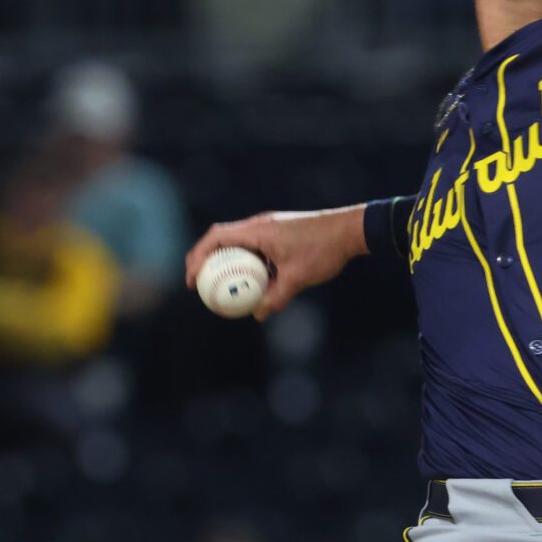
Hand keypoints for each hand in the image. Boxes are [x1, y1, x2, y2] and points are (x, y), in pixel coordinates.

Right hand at [184, 207, 365, 320]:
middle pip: (221, 241)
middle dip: (206, 262)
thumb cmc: (323, 250)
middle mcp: (260, 226)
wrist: (349, 231)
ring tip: (220, 288)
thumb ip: (276, 297)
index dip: (198, 257)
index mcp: (258, 230)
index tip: (192, 279)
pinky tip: (251, 285)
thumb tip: (259, 315)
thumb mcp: (298, 278)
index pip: (216, 238)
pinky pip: (255, 250)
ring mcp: (270, 229)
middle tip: (198, 285)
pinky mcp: (280, 235)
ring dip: (228, 264)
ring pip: (239, 246)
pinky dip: (248, 265)